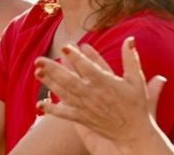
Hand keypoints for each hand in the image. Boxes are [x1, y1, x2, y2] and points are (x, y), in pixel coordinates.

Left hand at [35, 38, 166, 154]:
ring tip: (37, 72)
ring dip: (50, 83)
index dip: (75, 57)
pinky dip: (52, 109)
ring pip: (64, 94)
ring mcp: (86, 107)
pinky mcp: (83, 119)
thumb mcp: (136, 80)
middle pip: (69, 80)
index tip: (64, 46)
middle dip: (53, 69)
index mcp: (105, 84)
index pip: (87, 68)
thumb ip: (130, 59)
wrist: (134, 134)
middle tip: (39, 60)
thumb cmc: (136, 105)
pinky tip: (39, 104)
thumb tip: (130, 39)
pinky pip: (65, 114)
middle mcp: (93, 95)